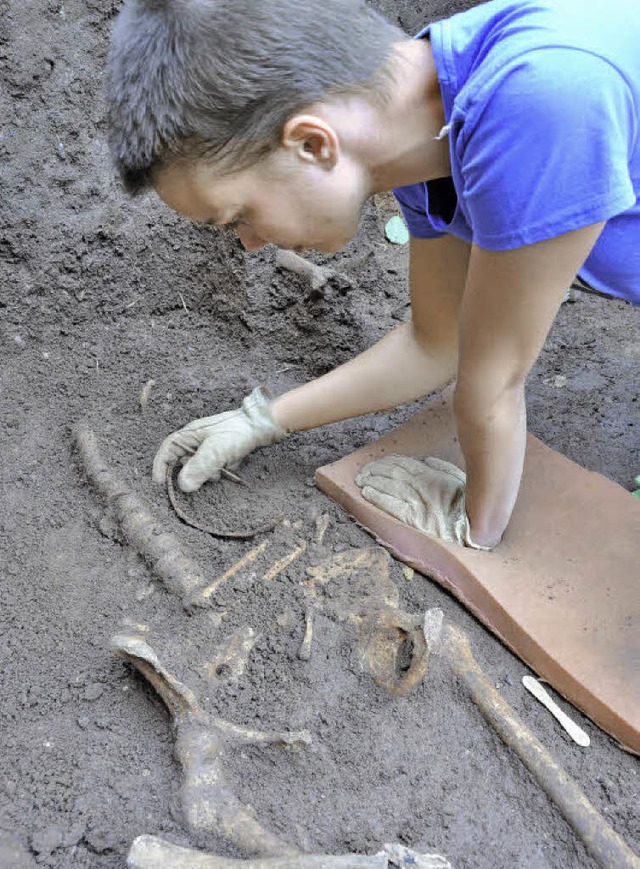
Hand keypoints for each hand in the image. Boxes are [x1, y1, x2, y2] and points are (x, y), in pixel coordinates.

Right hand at [152, 387, 287, 491]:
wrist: (263, 426)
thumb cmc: (236, 433)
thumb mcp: (216, 450)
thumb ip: (199, 467)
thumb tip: (183, 486)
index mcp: (190, 434)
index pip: (168, 450)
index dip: (161, 466)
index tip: (159, 483)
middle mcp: (197, 440)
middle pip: (185, 463)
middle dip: (195, 472)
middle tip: (208, 473)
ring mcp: (210, 446)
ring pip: (202, 468)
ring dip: (212, 472)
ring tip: (224, 466)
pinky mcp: (222, 452)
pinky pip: (216, 467)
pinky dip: (224, 468)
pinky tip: (234, 463)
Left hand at [355, 455, 492, 549]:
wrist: (475, 533)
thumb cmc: (468, 508)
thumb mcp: (461, 482)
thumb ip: (444, 469)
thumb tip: (426, 460)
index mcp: (433, 477)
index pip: (406, 465)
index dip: (389, 462)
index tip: (379, 462)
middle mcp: (423, 488)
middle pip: (394, 474)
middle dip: (377, 470)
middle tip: (364, 471)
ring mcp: (417, 503)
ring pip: (389, 487)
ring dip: (373, 481)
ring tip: (361, 479)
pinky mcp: (414, 520)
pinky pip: (391, 506)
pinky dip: (377, 497)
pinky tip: (367, 492)